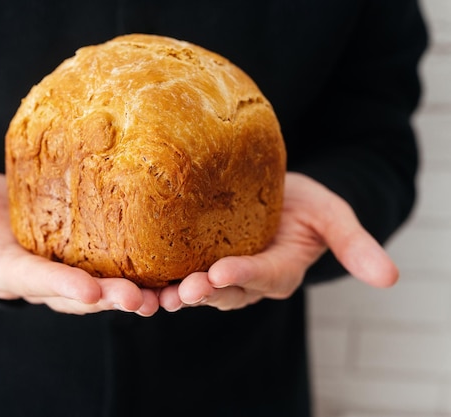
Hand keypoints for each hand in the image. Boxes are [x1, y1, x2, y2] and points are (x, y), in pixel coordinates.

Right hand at [0, 173, 159, 315]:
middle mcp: (49, 279)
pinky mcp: (97, 258)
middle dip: (110, 300)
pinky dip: (149, 274)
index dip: (61, 287)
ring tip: (167, 296)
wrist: (3, 212)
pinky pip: (124, 269)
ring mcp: (75, 272)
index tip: (88, 291)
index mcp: (15, 270)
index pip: (38, 281)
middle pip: (82, 295)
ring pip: (109, 288)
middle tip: (141, 300)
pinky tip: (176, 271)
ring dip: (138, 294)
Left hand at [158, 172, 398, 311]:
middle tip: (184, 292)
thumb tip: (390, 278)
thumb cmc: (305, 203)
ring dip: (176, 294)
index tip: (223, 272)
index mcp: (280, 270)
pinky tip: (136, 277)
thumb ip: (354, 244)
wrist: (276, 194)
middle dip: (205, 292)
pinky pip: (178, 273)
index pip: (264, 276)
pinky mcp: (197, 261)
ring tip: (155, 297)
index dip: (244, 276)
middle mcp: (247, 279)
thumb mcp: (333, 215)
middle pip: (225, 290)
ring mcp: (221, 272)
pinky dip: (159, 279)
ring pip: (198, 289)